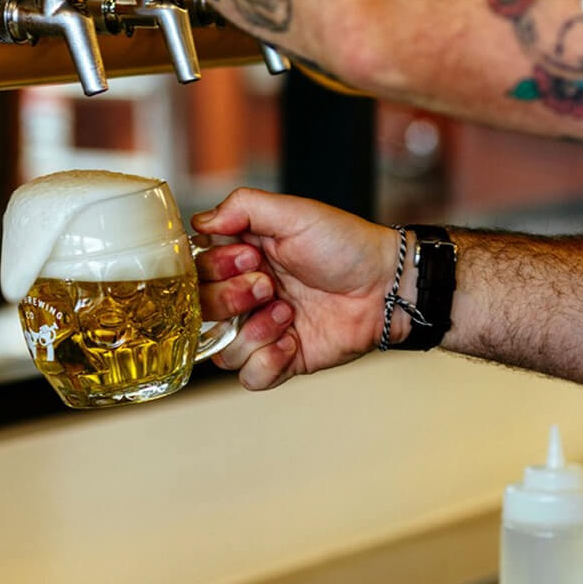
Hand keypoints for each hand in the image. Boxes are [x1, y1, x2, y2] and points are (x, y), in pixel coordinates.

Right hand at [191, 189, 401, 389]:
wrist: (386, 286)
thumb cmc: (345, 246)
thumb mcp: (293, 213)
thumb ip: (242, 207)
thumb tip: (199, 223)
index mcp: (240, 259)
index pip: (196, 273)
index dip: (215, 270)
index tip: (249, 258)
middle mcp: (245, 297)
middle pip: (202, 312)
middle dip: (233, 299)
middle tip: (268, 285)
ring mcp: (261, 330)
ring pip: (222, 350)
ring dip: (254, 331)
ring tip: (287, 313)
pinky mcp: (281, 360)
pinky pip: (249, 377)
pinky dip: (267, 362)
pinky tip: (292, 340)